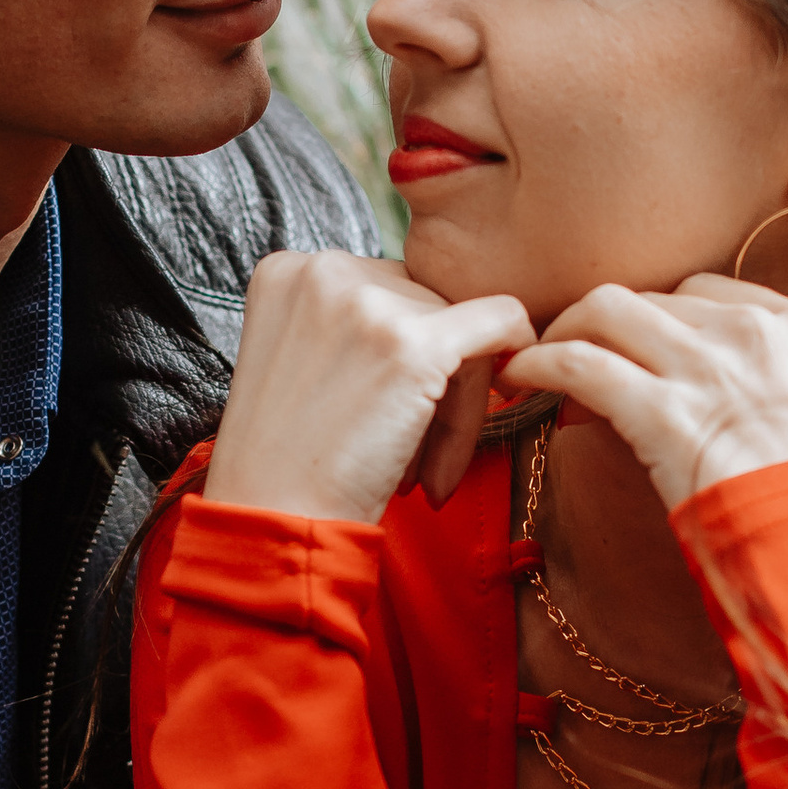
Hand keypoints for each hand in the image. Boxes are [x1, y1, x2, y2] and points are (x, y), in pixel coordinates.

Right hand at [205, 249, 533, 525]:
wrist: (272, 519)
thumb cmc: (289, 461)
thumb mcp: (299, 362)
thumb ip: (351, 326)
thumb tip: (439, 318)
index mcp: (289, 270)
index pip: (383, 288)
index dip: (401, 351)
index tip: (394, 412)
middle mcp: (324, 269)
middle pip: (423, 303)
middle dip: (435, 376)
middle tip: (418, 458)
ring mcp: (370, 302)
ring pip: (460, 324)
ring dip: (457, 401)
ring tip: (425, 474)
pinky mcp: (415, 343)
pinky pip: (500, 321)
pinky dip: (515, 348)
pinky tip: (513, 390)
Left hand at [499, 275, 787, 511]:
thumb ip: (773, 384)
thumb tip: (703, 387)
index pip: (708, 295)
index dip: (661, 320)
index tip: (636, 346)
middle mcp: (756, 332)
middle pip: (656, 299)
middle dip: (609, 323)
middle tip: (576, 350)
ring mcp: (709, 367)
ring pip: (608, 311)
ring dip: (565, 328)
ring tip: (538, 356)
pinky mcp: (664, 411)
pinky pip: (580, 364)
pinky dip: (540, 363)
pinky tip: (521, 378)